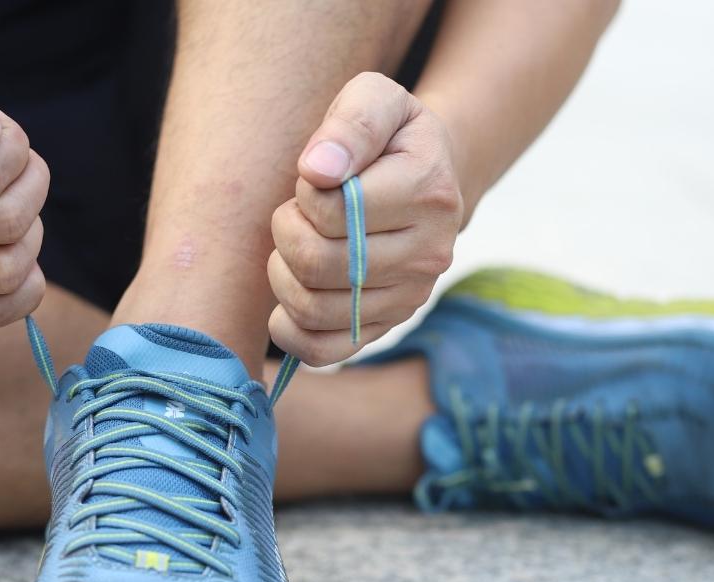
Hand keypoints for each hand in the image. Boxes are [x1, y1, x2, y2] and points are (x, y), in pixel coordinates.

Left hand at [268, 72, 462, 365]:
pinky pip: (322, 350)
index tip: (316, 177)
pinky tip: (289, 297)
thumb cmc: (388, 136)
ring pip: (313, 308)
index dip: (306, 191)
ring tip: (296, 245)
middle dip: (288, 232)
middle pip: (318, 263)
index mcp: (429, 190)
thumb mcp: (375, 99)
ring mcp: (411, 297)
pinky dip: (290, 329)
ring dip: (282, 275)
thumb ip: (350, 124)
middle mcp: (430, 252)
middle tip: (297, 213)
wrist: (426, 176)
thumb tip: (317, 170)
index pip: (334, 209)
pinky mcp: (387, 327)